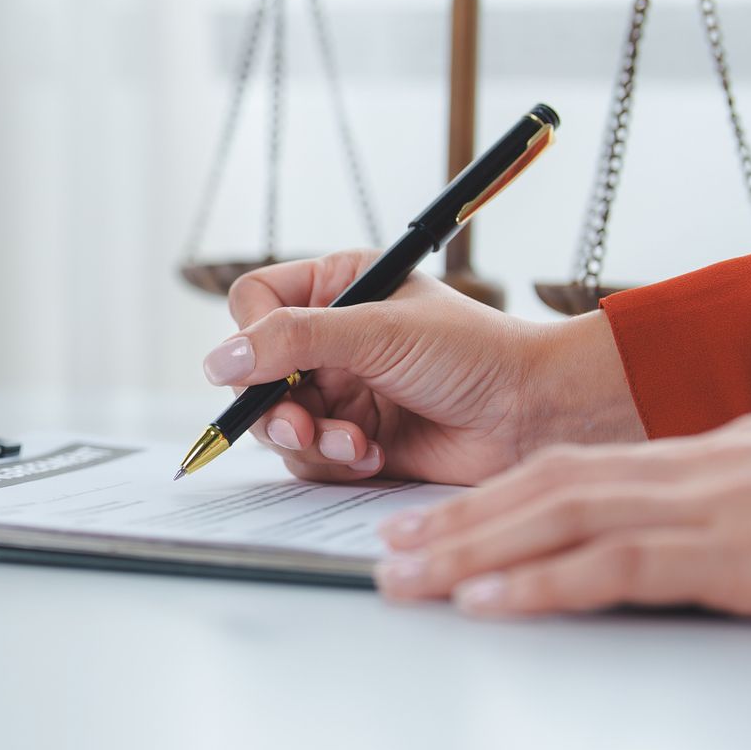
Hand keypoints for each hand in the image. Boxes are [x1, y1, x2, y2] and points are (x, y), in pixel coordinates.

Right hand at [209, 250, 641, 484]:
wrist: (532, 414)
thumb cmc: (473, 354)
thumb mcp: (377, 331)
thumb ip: (295, 341)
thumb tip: (218, 359)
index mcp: (337, 288)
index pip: (254, 303)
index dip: (251, 337)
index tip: (265, 365)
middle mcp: (331, 339)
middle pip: (254, 373)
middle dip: (275, 406)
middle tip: (301, 425)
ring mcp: (340, 391)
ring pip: (277, 422)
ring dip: (310, 439)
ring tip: (356, 444)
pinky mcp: (354, 440)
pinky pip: (310, 458)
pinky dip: (335, 461)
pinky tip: (374, 456)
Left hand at [375, 413, 750, 630]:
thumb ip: (733, 507)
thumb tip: (674, 534)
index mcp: (716, 454)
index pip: (579, 467)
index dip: (497, 496)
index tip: (435, 523)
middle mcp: (705, 467)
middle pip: (552, 484)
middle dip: (463, 521)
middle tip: (392, 552)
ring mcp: (724, 505)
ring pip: (568, 517)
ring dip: (478, 550)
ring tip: (412, 579)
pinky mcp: (747, 556)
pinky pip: (622, 567)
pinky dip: (544, 582)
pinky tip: (491, 601)